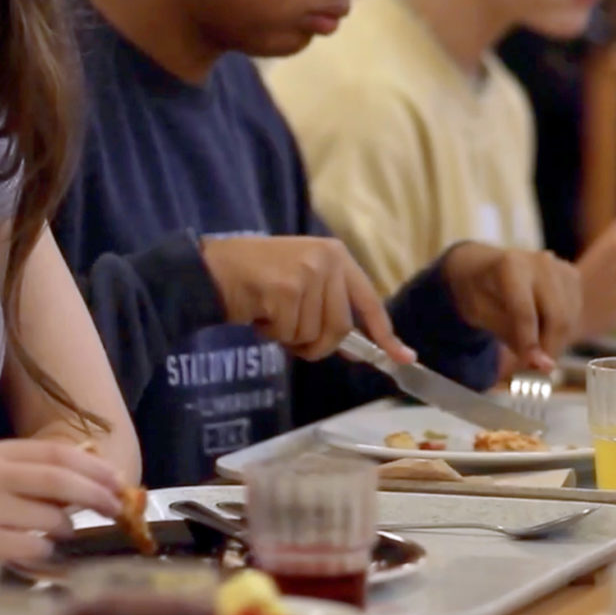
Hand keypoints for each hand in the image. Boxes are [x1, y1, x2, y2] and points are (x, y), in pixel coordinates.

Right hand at [0, 439, 125, 577]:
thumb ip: (32, 471)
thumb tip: (91, 478)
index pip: (56, 453)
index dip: (94, 467)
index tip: (118, 481)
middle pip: (59, 481)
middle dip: (95, 495)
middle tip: (115, 507)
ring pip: (49, 519)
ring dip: (65, 528)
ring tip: (59, 530)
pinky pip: (31, 548)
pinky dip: (43, 550)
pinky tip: (35, 548)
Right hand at [200, 236, 415, 362]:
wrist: (211, 268)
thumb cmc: (256, 280)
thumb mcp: (302, 285)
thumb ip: (329, 310)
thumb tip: (359, 350)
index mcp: (336, 256)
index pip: (369, 301)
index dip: (385, 334)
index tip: (404, 358)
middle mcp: (327, 259)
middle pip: (340, 328)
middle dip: (315, 344)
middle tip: (288, 333)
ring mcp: (308, 272)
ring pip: (313, 335)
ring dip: (288, 337)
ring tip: (269, 313)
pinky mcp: (287, 289)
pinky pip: (288, 334)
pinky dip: (271, 334)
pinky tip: (258, 312)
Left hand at [441, 243, 580, 370]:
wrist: (482, 264)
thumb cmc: (477, 290)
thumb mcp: (480, 314)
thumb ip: (511, 337)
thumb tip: (542, 365)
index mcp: (511, 266)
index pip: (525, 312)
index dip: (529, 345)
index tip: (529, 369)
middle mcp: (541, 262)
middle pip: (557, 316)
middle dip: (548, 349)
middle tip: (535, 369)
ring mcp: (560, 266)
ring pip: (570, 318)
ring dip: (555, 342)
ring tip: (534, 349)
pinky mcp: (572, 275)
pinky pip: (574, 313)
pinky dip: (561, 330)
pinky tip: (541, 330)